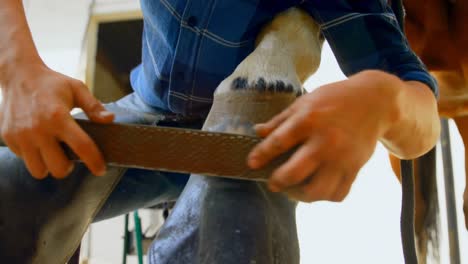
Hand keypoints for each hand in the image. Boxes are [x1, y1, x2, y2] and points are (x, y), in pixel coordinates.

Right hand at [0, 63, 113, 178]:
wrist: (18, 75)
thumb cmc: (52, 83)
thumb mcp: (77, 88)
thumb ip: (94, 106)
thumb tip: (110, 119)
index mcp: (58, 116)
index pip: (82, 147)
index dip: (94, 162)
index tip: (101, 170)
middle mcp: (38, 129)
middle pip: (59, 168)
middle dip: (69, 167)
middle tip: (71, 157)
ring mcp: (20, 135)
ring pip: (39, 171)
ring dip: (49, 166)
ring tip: (54, 154)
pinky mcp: (8, 138)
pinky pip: (24, 160)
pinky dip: (34, 157)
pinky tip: (39, 144)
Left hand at [247, 71, 397, 201]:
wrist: (374, 102)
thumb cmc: (334, 100)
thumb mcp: (304, 102)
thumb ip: (280, 120)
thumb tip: (257, 132)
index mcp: (309, 120)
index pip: (278, 142)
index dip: (261, 155)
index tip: (251, 164)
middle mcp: (325, 141)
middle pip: (294, 173)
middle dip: (278, 182)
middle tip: (273, 182)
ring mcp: (342, 157)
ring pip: (317, 191)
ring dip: (300, 195)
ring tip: (293, 189)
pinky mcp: (355, 168)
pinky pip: (338, 194)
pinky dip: (324, 197)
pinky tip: (315, 188)